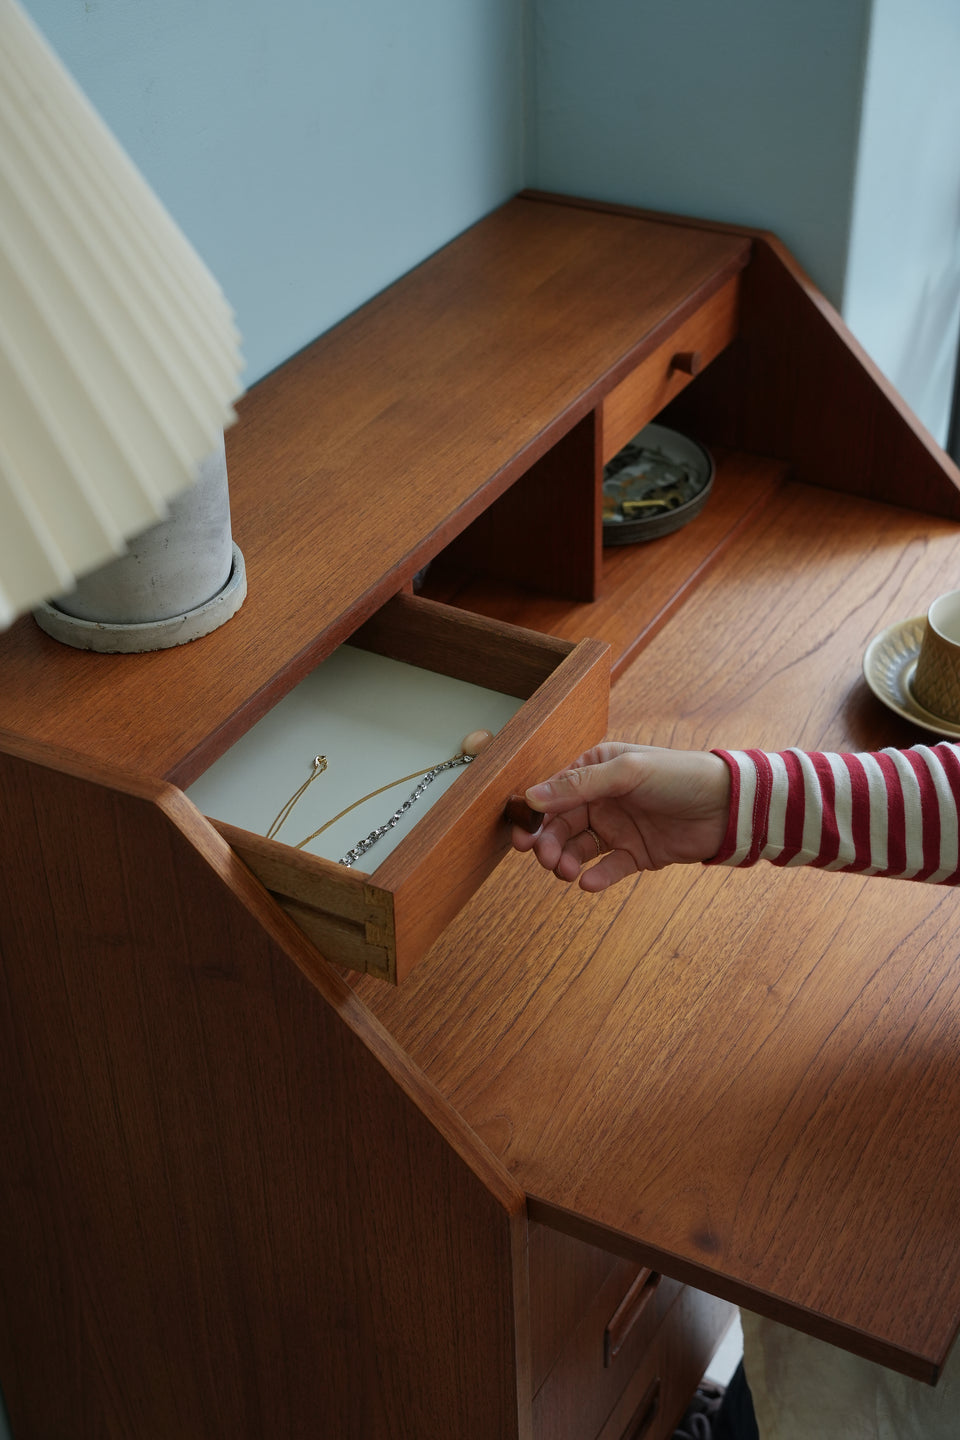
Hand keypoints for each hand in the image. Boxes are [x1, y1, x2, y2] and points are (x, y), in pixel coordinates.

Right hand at [512, 742, 730, 891]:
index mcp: (596, 770)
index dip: (535, 816)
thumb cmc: (679, 776)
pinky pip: (608, 868)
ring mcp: (618, 827)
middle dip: (549, 844)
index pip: (554, 793)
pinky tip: (589, 883)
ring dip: (567, 861)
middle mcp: (602, 799)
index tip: (522, 837)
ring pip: (579, 849)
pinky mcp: (636, 854)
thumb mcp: (627, 772)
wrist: (728, 806)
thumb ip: (579, 786)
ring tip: (567, 873)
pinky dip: (596, 877)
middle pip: (561, 825)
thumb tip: (533, 798)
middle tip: (546, 859)